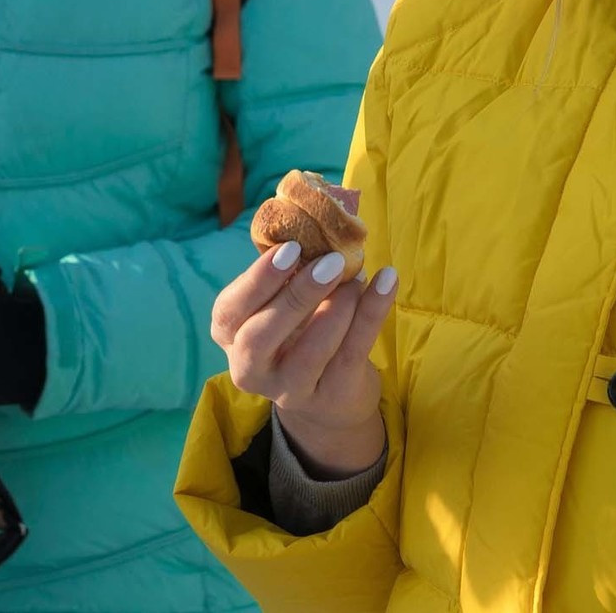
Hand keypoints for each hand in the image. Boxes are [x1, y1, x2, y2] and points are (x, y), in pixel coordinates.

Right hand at [210, 241, 395, 476]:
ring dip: (339, 307)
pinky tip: (387, 281)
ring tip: (358, 276)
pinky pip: (352, 353)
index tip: (290, 248)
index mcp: (230, 335)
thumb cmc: (298, 329)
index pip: (229, 311)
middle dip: (295, 296)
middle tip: (331, 262)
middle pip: (258, 338)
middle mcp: (249, 368)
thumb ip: (288, 269)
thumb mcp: (282, 301)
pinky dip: (372, 313)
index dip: (256, 281)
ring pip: (309, 353)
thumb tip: (316, 219)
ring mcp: (288, 390)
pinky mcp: (330, 397)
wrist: (329, 394)